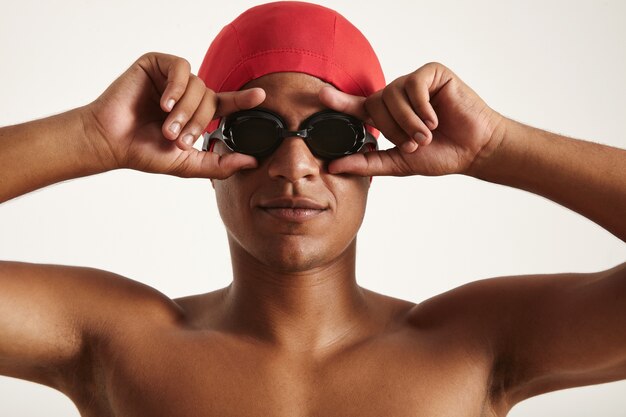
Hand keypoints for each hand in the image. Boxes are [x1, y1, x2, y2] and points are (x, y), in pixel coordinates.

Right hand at [83, 52, 264, 178]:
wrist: (110, 142)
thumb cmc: (144, 152)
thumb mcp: (188, 164)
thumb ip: (220, 165)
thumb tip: (252, 162)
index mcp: (195, 114)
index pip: (226, 105)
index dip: (243, 101)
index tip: (261, 97)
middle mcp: (186, 95)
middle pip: (210, 99)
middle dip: (197, 122)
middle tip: (177, 139)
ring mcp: (171, 79)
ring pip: (197, 85)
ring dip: (185, 110)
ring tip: (166, 127)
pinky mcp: (156, 64)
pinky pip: (180, 67)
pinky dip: (176, 87)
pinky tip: (164, 104)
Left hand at [319, 62, 507, 176]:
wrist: (474, 149)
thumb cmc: (440, 155)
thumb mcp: (398, 163)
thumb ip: (366, 163)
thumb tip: (333, 166)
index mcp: (387, 116)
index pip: (357, 107)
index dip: (339, 101)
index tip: (320, 95)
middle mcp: (397, 97)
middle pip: (376, 104)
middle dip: (395, 129)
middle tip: (416, 143)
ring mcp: (413, 83)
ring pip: (392, 94)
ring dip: (409, 121)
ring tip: (428, 133)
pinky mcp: (432, 73)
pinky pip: (414, 85)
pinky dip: (422, 106)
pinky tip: (436, 119)